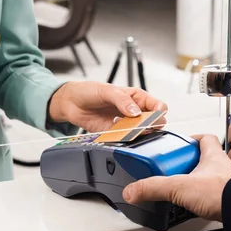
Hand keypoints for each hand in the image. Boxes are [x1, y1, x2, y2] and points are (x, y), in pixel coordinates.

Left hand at [49, 81, 166, 132]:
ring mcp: (125, 123)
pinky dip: (125, 139)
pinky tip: (122, 135)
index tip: (155, 114)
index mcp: (136, 97)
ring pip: (141, 132)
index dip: (159, 110)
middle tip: (144, 124)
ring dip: (139, 133)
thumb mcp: (107, 91)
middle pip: (153, 121)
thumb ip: (122, 100)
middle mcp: (134, 111)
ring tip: (132, 130)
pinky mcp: (116, 133)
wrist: (71, 103)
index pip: (156, 105)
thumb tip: (135, 111)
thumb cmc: (89, 91)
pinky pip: (125, 139)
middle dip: (152, 124)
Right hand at [123, 134, 230, 221]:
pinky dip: (210, 198)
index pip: (205, 139)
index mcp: (213, 156)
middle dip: (194, 163)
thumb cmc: (223, 193)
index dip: (193, 139)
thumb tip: (134, 190)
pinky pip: (220, 195)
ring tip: (189, 190)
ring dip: (203, 181)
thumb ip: (154, 188)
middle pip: (209, 158)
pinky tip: (202, 205)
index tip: (182, 144)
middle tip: (180, 170)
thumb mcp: (179, 187)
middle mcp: (225, 167)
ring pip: (216, 177)